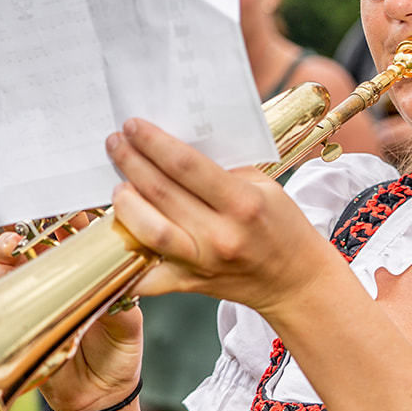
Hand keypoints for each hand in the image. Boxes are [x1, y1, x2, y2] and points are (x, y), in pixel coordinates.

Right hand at [0, 226, 146, 410]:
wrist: (99, 397)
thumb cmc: (118, 355)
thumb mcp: (128, 325)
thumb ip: (123, 300)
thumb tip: (117, 276)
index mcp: (91, 272)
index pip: (76, 234)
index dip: (69, 218)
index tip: (63, 208)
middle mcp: (61, 279)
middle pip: (37, 242)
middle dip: (29, 227)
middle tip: (29, 225)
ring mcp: (37, 297)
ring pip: (12, 263)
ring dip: (6, 250)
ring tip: (11, 248)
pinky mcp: (18, 319)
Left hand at [104, 119, 339, 317]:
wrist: (296, 282)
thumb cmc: (282, 227)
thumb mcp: (264, 187)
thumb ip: (222, 169)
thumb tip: (175, 147)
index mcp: (243, 203)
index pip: (186, 165)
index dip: (153, 142)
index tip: (133, 126)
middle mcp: (220, 234)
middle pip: (162, 192)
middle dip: (131, 162)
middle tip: (115, 143)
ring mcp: (203, 263)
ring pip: (149, 231)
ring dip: (126, 204)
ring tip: (118, 185)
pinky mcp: (190, 284)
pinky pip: (147, 276)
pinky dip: (126, 259)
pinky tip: (117, 235)